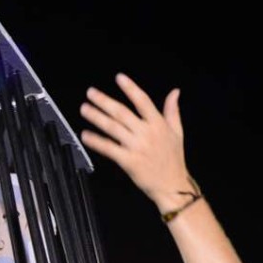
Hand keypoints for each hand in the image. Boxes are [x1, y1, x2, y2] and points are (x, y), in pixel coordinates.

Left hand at [80, 74, 193, 210]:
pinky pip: (109, 148)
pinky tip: (85, 135)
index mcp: (158, 124)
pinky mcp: (128, 161)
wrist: (172, 185)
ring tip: (84, 109)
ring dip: (96, 117)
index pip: (143, 101)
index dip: (130, 88)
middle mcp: (147, 133)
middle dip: (104, 101)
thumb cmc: (174, 159)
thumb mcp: (177, 132)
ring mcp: (137, 147)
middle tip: (90, 93)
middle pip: (122, 113)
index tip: (119, 78)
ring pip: (113, 128)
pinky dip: (96, 141)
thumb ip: (173, 111)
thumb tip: (175, 92)